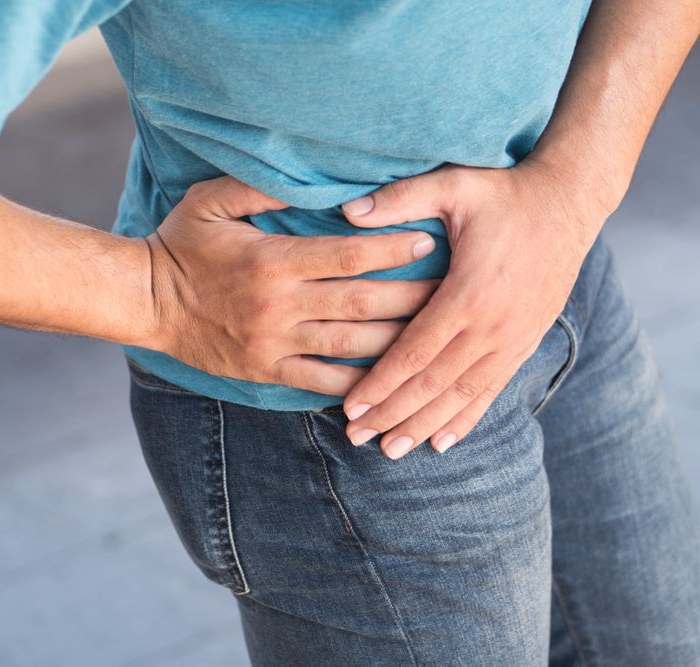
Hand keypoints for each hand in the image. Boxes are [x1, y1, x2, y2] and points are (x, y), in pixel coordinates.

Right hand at [146, 176, 439, 395]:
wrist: (145, 302)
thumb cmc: (180, 244)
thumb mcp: (209, 201)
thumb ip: (256, 187)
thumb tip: (305, 177)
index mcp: (273, 260)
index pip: (348, 256)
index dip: (392, 248)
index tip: (429, 241)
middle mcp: (281, 305)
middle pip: (363, 302)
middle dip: (414, 296)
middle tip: (455, 289)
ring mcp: (276, 342)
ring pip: (352, 345)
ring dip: (399, 340)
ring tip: (438, 332)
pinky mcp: (267, 370)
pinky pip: (322, 383)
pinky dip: (358, 385)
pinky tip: (392, 381)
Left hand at [339, 162, 607, 457]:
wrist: (569, 202)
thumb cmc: (505, 192)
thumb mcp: (453, 185)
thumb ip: (400, 199)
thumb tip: (347, 211)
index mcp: (468, 294)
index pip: (414, 352)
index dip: (380, 384)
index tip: (350, 408)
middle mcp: (492, 326)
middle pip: (433, 384)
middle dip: (392, 414)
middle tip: (356, 437)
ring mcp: (512, 339)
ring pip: (461, 395)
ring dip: (424, 425)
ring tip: (391, 451)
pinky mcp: (525, 342)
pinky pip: (492, 390)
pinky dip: (465, 418)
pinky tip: (441, 441)